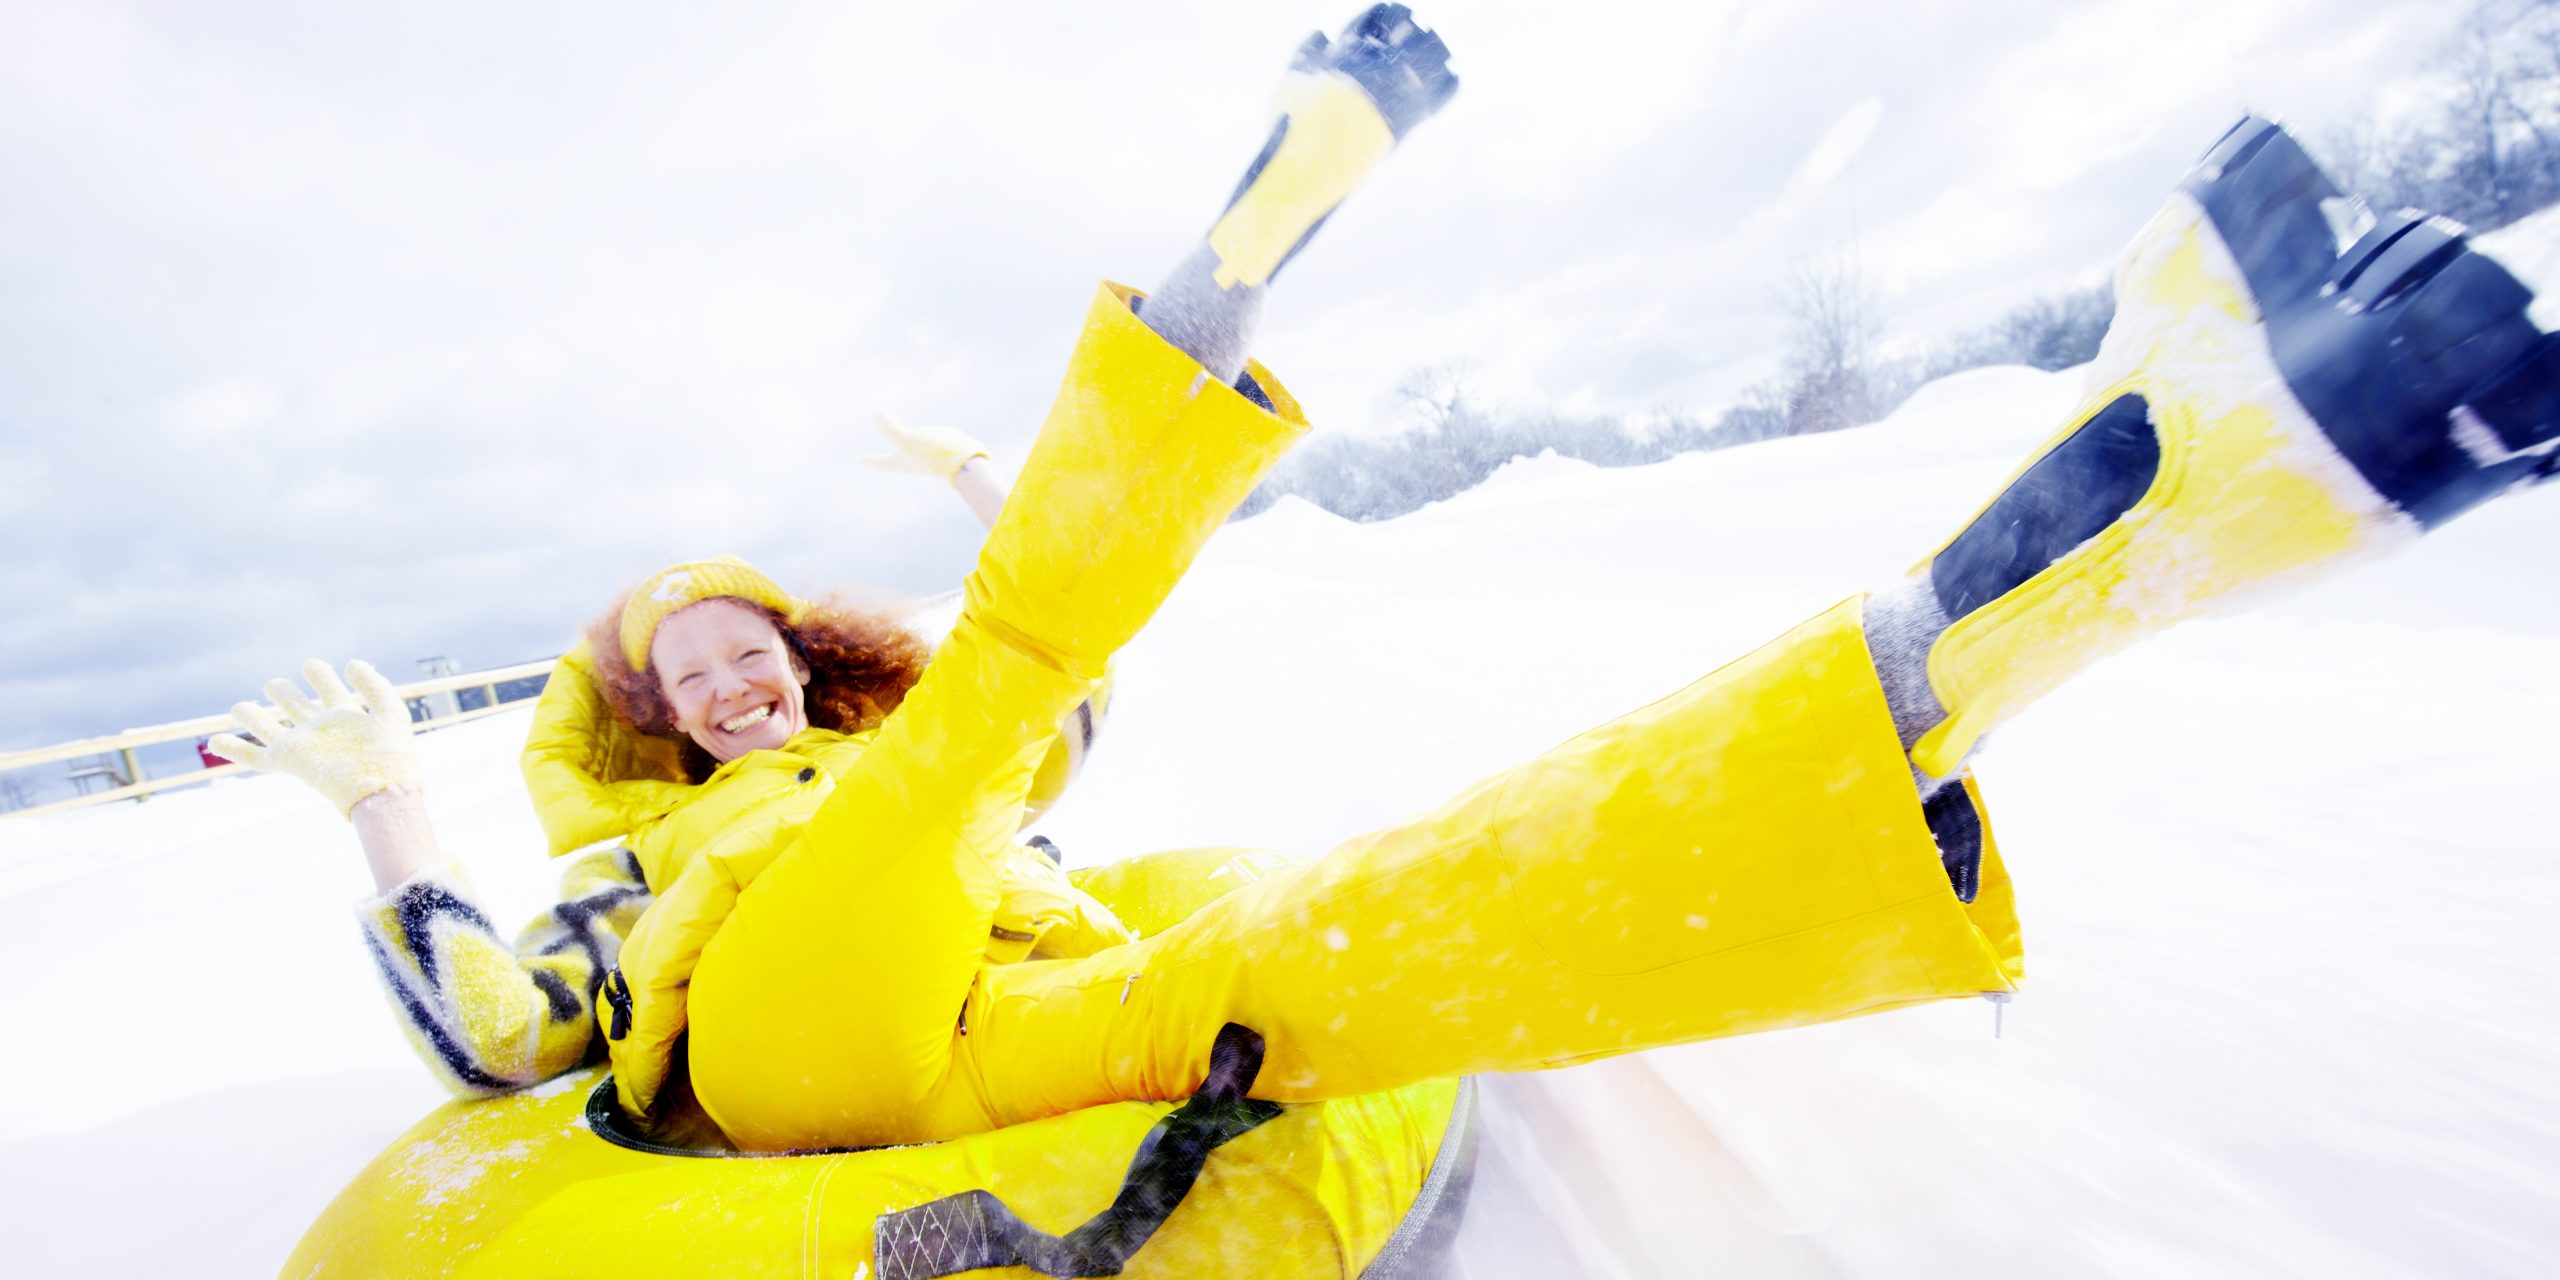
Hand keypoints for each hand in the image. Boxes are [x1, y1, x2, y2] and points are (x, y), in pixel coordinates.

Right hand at [210, 659, 421, 816]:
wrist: (380, 790)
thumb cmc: (391, 754)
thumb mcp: (390, 711)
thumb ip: (373, 685)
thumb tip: (350, 663)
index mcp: (349, 718)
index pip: (332, 692)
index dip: (322, 677)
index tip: (311, 665)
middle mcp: (322, 730)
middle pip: (298, 708)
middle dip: (285, 694)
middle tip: (273, 685)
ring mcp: (303, 745)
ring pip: (272, 729)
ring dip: (254, 718)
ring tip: (238, 707)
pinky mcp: (289, 761)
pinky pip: (256, 756)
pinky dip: (234, 750)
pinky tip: (215, 741)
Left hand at [861, 411, 990, 482]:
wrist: (964, 462)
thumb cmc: (932, 455)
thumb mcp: (907, 439)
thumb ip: (890, 427)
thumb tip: (875, 412)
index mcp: (902, 462)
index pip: (881, 462)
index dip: (870, 460)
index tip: (859, 460)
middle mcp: (913, 462)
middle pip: (895, 460)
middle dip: (886, 459)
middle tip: (879, 459)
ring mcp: (927, 457)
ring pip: (913, 452)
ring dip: (906, 448)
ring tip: (903, 444)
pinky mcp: (941, 451)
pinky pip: (928, 444)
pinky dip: (923, 439)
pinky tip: (928, 434)